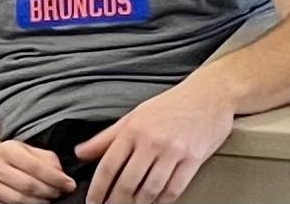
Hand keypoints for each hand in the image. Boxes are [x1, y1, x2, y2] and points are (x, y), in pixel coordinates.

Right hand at [0, 140, 75, 203]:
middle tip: (61, 194)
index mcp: (6, 150)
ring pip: (18, 200)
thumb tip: (61, 176)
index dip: (55, 178)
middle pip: (27, 185)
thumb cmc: (10, 157)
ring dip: (39, 203)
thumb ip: (47, 160)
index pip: (35, 167)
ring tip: (50, 200)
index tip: (69, 184)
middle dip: (49, 192)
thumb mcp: (28, 150)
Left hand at [74, 84, 234, 203]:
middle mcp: (152, 142)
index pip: (108, 166)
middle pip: (127, 182)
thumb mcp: (133, 115)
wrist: (209, 96)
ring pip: (150, 189)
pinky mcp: (193, 160)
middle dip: (115, 201)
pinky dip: (162, 200)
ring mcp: (174, 152)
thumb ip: (106, 137)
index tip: (93, 201)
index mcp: (133, 130)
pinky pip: (174, 188)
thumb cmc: (170, 105)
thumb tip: (81, 152)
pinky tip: (154, 201)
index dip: (98, 188)